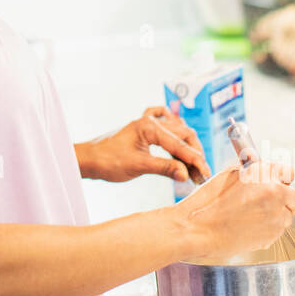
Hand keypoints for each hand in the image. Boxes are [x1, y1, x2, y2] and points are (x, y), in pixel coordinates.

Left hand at [78, 104, 209, 183]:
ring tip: (192, 169)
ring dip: (186, 149)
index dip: (195, 160)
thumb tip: (186, 174)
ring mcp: (147, 124)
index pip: (179, 144)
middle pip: (183, 135)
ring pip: (176, 133)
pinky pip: (165, 126)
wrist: (89, 159)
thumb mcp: (138, 166)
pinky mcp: (143, 131)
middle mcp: (150, 121)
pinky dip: (175, 134)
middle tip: (201, 174)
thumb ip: (164, 168)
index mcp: (149, 126)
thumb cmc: (108, 161)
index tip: (205, 174)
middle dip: (194, 155)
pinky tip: (180, 141)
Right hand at [173, 159, 294, 263]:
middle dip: (283, 196)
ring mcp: (276, 220)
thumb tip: (263, 171)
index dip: (279, 175)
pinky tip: (249, 225)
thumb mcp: (229, 175)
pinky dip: (268, 227)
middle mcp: (275, 198)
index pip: (287, 171)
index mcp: (265, 177)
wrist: (198, 230)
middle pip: (293, 195)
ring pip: (287, 215)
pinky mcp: (272, 238)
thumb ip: (253, 172)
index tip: (275, 178)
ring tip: (253, 213)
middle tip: (267, 197)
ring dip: (276, 212)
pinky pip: (277, 229)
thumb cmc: (208, 203)